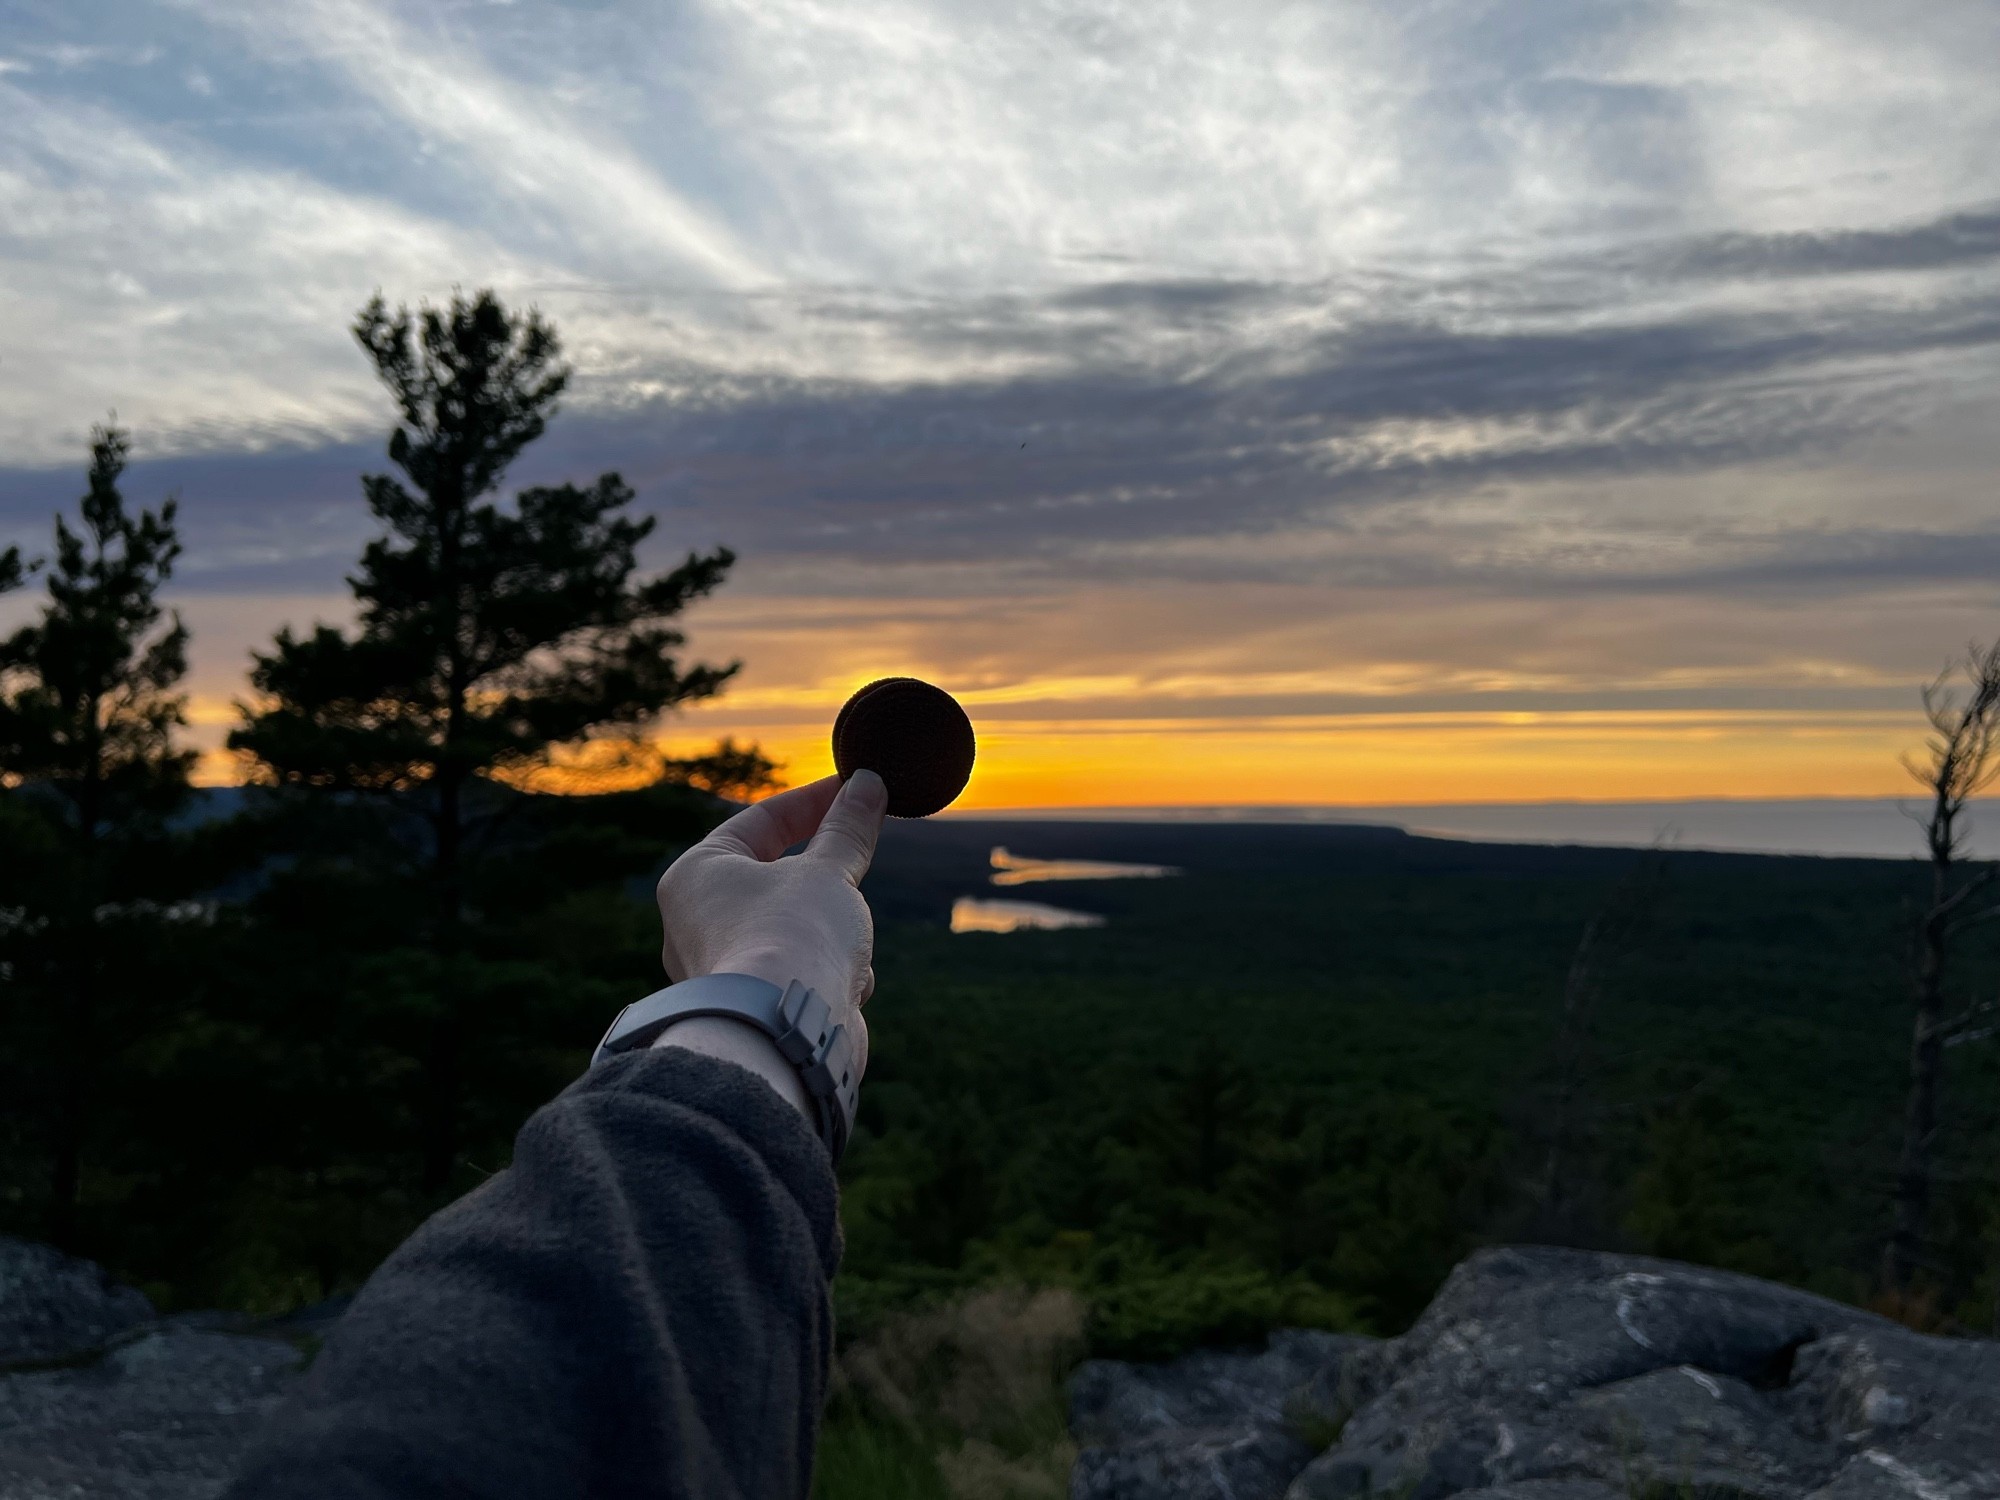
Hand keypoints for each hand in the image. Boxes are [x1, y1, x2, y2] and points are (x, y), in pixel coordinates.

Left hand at [653, 772, 887, 1105]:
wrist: (785, 1037)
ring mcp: (723, 969)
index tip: (858, 789)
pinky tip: (844, 985)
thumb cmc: (792, 939)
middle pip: (777, 876)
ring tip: (849, 943)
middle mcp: (697, 921)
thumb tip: (870, 783)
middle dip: (827, 876)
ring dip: (834, 930)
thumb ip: (848, 828)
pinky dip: (831, 973)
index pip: (760, 821)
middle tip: (864, 851)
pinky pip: (802, 972)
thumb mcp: (829, 871)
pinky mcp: (754, 1009)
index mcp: (697, 875)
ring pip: (796, 927)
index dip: (815, 801)